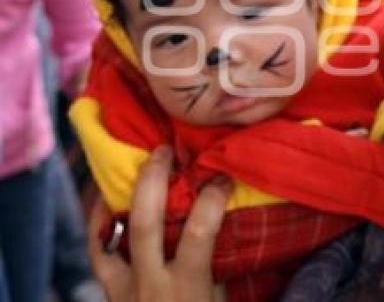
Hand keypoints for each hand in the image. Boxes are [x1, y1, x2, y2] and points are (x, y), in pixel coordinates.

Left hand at [88, 147, 231, 301]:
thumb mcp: (219, 300)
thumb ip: (218, 264)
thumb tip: (233, 217)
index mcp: (188, 286)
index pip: (201, 230)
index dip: (213, 196)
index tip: (223, 177)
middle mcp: (150, 284)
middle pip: (146, 223)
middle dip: (153, 181)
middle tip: (164, 152)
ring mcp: (121, 290)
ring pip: (109, 235)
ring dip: (117, 198)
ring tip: (128, 168)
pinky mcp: (105, 294)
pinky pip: (94, 252)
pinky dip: (97, 224)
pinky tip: (105, 203)